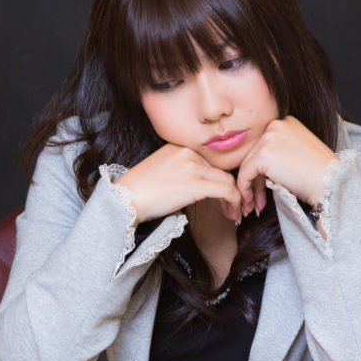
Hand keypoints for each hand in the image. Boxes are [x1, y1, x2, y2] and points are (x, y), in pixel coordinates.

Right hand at [116, 143, 241, 223]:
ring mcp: (193, 167)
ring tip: (234, 213)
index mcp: (180, 146)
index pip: (211, 161)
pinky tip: (232, 214)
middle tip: (233, 207)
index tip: (223, 195)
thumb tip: (199, 184)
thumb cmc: (139, 190)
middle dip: (231, 190)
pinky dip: (234, 203)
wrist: (125, 198)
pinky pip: (226, 191)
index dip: (220, 180)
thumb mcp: (162, 169)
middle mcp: (189, 152)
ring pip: (228, 181)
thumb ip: (181, 169)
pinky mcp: (195, 184)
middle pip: (222, 171)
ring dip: (235, 199)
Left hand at [236, 116, 338, 215]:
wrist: (331, 182)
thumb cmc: (320, 173)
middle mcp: (275, 125)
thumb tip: (258, 168)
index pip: (264, 145)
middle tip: (254, 200)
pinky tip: (251, 203)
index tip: (261, 187)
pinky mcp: (263, 155)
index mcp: (286, 121)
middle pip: (254, 155)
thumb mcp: (299, 152)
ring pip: (247, 165)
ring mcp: (268, 139)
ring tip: (252, 206)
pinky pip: (245, 174)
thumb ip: (280, 152)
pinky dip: (245, 189)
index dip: (261, 169)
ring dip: (249, 188)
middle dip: (254, 180)